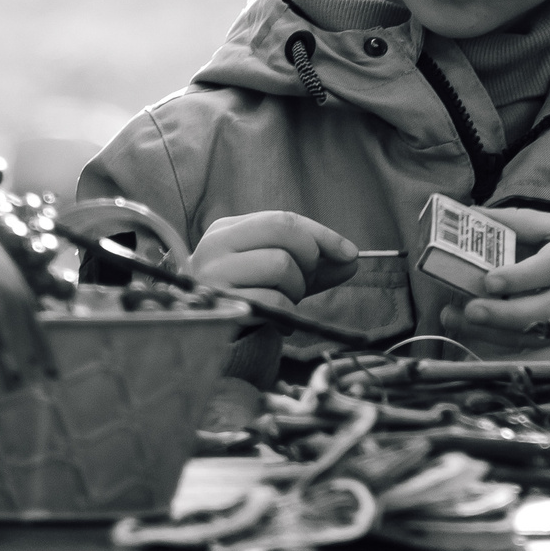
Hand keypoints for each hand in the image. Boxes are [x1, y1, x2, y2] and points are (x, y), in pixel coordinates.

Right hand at [190, 211, 358, 313]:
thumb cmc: (243, 295)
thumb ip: (313, 264)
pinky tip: (280, 322)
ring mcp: (213, 275)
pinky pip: (272, 300)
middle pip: (284, 233)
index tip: (350, 254)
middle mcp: (215, 245)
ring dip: (297, 288)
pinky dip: (287, 312)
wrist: (198, 332)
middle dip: (309, 259)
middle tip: (305, 281)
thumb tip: (352, 261)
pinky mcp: (220, 306)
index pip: (283, 218)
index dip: (323, 235)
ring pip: (281, 264)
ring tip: (286, 301)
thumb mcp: (276, 272)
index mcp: (227, 229)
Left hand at [449, 210, 549, 357]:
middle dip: (505, 314)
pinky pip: (544, 361)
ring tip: (461, 324)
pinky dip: (511, 360)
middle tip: (470, 310)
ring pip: (542, 339)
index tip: (489, 280)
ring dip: (498, 337)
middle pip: (547, 309)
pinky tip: (480, 349)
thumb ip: (517, 222)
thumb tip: (471, 213)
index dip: (521, 277)